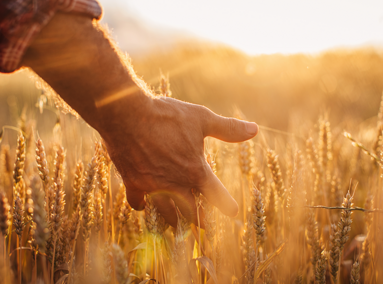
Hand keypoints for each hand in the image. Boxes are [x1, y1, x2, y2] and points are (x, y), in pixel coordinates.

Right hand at [97, 94, 257, 226]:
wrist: (127, 114)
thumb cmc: (167, 115)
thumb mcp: (202, 118)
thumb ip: (228, 129)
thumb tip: (255, 129)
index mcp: (196, 170)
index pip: (217, 195)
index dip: (227, 205)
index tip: (234, 212)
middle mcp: (176, 184)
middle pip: (191, 212)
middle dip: (200, 220)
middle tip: (206, 226)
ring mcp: (153, 187)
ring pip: (167, 213)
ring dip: (175, 219)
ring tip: (178, 225)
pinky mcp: (133, 184)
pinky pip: (139, 203)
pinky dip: (143, 205)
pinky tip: (145, 204)